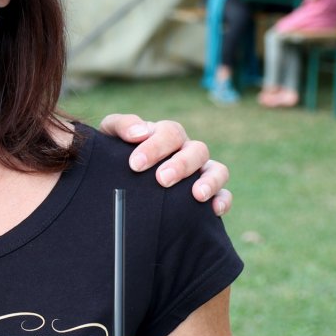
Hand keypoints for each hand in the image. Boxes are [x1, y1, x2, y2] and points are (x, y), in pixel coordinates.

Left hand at [98, 115, 232, 215]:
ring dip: (209, 181)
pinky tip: (214, 209)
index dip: (155, 147)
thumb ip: (121, 126)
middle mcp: (186, 151)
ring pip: (217, 169)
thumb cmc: (115, 156)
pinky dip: (222, 200)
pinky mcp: (208, 194)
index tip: (135, 164)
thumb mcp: (111, 137)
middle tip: (162, 179)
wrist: (114, 182)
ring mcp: (200, 171)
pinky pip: (224, 194)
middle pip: (196, 150)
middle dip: (180, 165)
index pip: (169, 133)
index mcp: (165, 135)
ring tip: (196, 195)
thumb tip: (139, 133)